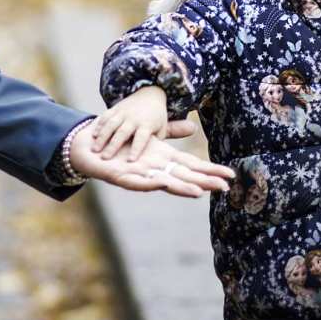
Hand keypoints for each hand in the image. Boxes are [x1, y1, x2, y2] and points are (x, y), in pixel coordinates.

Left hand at [70, 122, 232, 197]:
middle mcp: (155, 172)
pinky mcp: (121, 178)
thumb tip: (193, 126)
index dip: (210, 172)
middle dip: (203, 183)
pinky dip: (149, 183)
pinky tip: (161, 182)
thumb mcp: (151, 135)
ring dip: (180, 187)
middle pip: (183, 178)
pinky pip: (137, 182)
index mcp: (164, 162)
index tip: (230, 178)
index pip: (192, 168)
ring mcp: (140, 177)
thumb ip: (172, 132)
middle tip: (224, 189)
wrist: (90, 150)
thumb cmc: (122, 146)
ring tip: (198, 192)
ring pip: (163, 183)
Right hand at [92, 86, 168, 161]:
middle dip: (113, 145)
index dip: (136, 149)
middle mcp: (134, 118)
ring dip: (102, 137)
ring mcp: (124, 112)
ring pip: (111, 124)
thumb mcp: (162, 129)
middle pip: (122, 132)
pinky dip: (99, 125)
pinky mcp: (116, 108)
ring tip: (94, 149)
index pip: (141, 138)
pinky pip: (106, 116)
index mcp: (147, 124)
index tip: (130, 161)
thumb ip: (156, 144)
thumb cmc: (157, 118)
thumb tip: (150, 161)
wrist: (150, 94)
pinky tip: (94, 135)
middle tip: (104, 158)